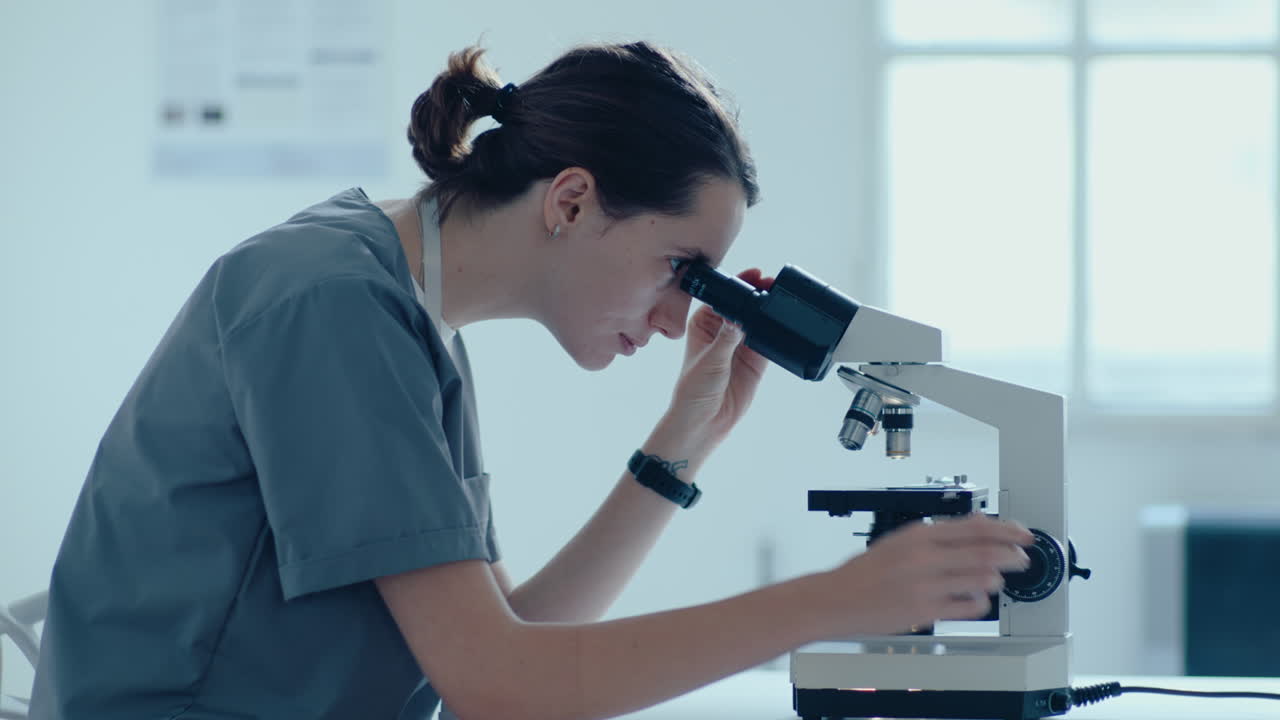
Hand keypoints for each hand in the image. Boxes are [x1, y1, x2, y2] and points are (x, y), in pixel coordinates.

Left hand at [650, 269, 773, 470]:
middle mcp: (723, 331)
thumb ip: (727, 338)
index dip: (739, 285)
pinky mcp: (756, 361)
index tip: (754, 276)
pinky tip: (786, 326)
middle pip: (745, 306)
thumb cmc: (693, 391)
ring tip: (783, 301)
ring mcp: (741, 346)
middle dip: (759, 295)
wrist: (704, 423)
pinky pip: (771, 342)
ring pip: (760, 322)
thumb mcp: (709, 360)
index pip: (724, 297)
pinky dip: (779, 335)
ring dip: (770, 313)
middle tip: (773, 285)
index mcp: (704, 324)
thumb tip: (738, 317)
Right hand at [819, 514, 1034, 635]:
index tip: (1023, 533)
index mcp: (918, 535)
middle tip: (1022, 558)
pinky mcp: (925, 611)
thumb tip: (977, 525)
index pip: (974, 527)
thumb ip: (938, 535)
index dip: (1006, 530)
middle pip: (984, 553)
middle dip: (1012, 556)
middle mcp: (923, 558)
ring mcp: (925, 585)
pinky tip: (977, 600)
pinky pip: (967, 607)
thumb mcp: (900, 541)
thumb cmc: (866, 572)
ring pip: (980, 580)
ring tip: (996, 580)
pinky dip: (979, 603)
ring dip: (995, 580)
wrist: (836, 599)